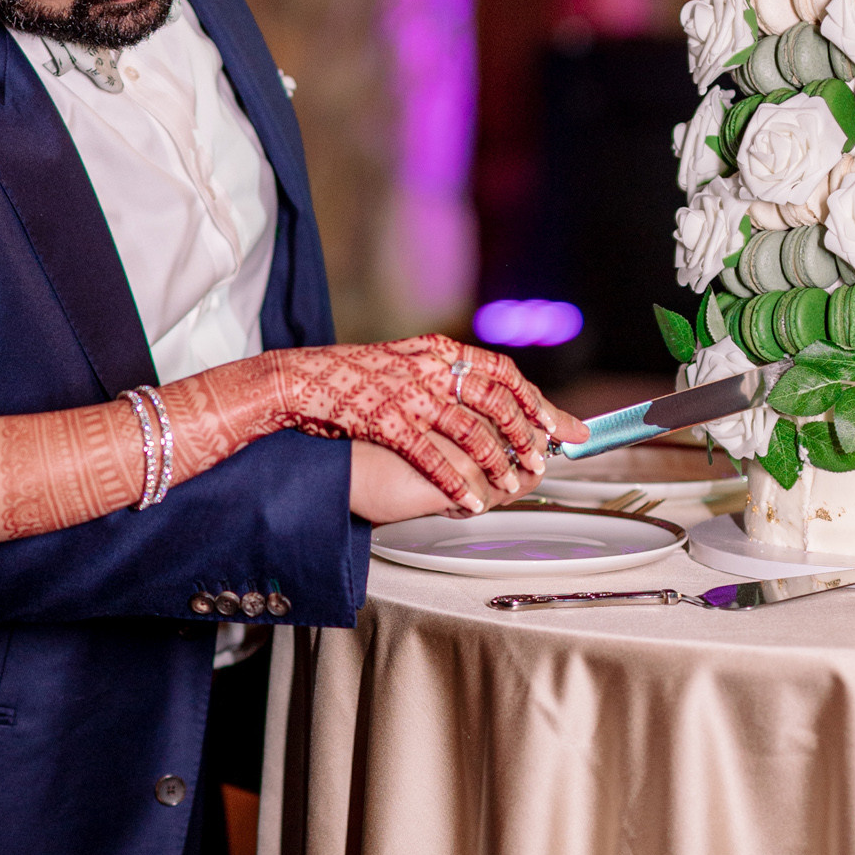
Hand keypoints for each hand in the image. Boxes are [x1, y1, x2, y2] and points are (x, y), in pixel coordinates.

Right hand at [276, 337, 587, 508]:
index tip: (556, 421)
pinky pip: (434, 459)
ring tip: (512, 484)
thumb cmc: (349, 375)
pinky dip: (456, 483)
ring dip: (498, 462)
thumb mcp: (402, 360)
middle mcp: (431, 370)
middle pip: (498, 402)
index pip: (502, 373)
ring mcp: (411, 396)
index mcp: (438, 353)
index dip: (533, 399)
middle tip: (544, 458)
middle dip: (528, 434)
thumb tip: (480, 389)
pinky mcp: (389, 423)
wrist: (298, 380)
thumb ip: (440, 372)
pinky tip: (471, 501)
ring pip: (473, 432)